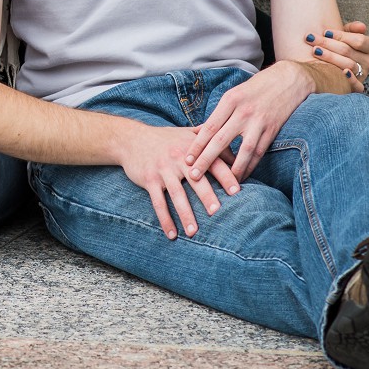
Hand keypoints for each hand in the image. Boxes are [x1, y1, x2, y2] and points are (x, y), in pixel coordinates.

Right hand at [115, 122, 239, 239]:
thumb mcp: (187, 134)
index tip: (236, 192)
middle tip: (217, 212)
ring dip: (185, 214)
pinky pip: (158, 202)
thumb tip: (235, 151)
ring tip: (194, 232)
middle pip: (195, 180)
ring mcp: (163, 170)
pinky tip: (172, 234)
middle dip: (206, 196)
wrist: (132, 139)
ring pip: (176, 194)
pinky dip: (165, 219)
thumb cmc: (165, 138)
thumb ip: (210, 140)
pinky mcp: (149, 180)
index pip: (212, 163)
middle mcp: (178, 158)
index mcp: (192, 149)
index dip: (225, 176)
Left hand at [184, 62, 312, 183]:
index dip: (197, 145)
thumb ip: (219, 114)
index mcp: (230, 100)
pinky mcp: (274, 129)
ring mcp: (260, 121)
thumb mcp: (235, 94)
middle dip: (206, 159)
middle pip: (221, 139)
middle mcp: (244, 111)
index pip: (210, 126)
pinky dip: (251, 165)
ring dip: (233, 169)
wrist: (289, 79)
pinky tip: (243, 175)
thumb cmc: (257, 87)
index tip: (186, 159)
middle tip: (194, 175)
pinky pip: (260, 151)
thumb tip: (198, 132)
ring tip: (223, 183)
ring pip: (244, 150)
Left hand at [302, 20, 368, 89]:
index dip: (341, 35)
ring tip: (315, 50)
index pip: (359, 40)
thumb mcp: (346, 36)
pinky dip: (350, 79)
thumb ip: (352, 29)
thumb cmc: (339, 47)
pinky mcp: (358, 86)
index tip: (325, 32)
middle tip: (311, 38)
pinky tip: (341, 72)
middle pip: (348, 51)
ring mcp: (364, 74)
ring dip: (330, 57)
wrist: (335, 67)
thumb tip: (361, 26)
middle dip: (327, 43)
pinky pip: (357, 85)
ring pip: (348, 65)